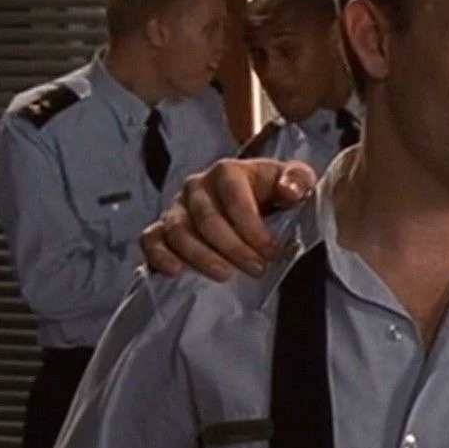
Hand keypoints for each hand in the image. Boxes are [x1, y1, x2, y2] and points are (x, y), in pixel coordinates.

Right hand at [140, 159, 315, 280]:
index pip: (235, 199)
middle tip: (256, 269)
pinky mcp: (163, 228)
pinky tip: (176, 271)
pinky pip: (151, 240)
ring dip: (201, 256)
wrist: (254, 199)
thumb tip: (288, 192)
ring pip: (178, 231)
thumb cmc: (274, 192)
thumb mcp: (295, 180)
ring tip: (225, 275)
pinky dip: (160, 256)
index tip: (271, 252)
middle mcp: (197, 187)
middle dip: (233, 248)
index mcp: (227, 171)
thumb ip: (298, 181)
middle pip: (207, 218)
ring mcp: (177, 208)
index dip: (253, 228)